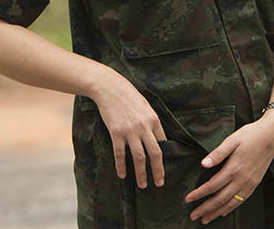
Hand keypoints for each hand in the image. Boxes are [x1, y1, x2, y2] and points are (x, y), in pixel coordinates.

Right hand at [91, 68, 166, 188]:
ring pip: (139, 158)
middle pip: (155, 154)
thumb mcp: (145, 105)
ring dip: (141, 174)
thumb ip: (151, 121)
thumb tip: (156, 137)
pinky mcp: (116, 133)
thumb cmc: (127, 95)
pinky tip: (122, 175)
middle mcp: (144, 127)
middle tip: (159, 183)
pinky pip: (120, 154)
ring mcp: (130, 131)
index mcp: (154, 120)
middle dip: (158, 171)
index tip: (163, 167)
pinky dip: (121, 166)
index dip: (164, 157)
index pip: (163, 143)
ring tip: (142, 185)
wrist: (109, 87)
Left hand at [184, 110, 273, 223]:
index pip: (212, 186)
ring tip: (205, 219)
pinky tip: (223, 212)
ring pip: (231, 203)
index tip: (188, 199)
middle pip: (220, 199)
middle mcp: (242, 180)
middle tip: (193, 216)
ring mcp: (249, 184)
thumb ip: (217, 153)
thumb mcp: (232, 140)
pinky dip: (231, 208)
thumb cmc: (250, 135)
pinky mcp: (255, 184)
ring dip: (217, 213)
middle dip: (206, 209)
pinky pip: (241, 201)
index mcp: (234, 168)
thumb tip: (203, 164)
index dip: (199, 194)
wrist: (272, 136)